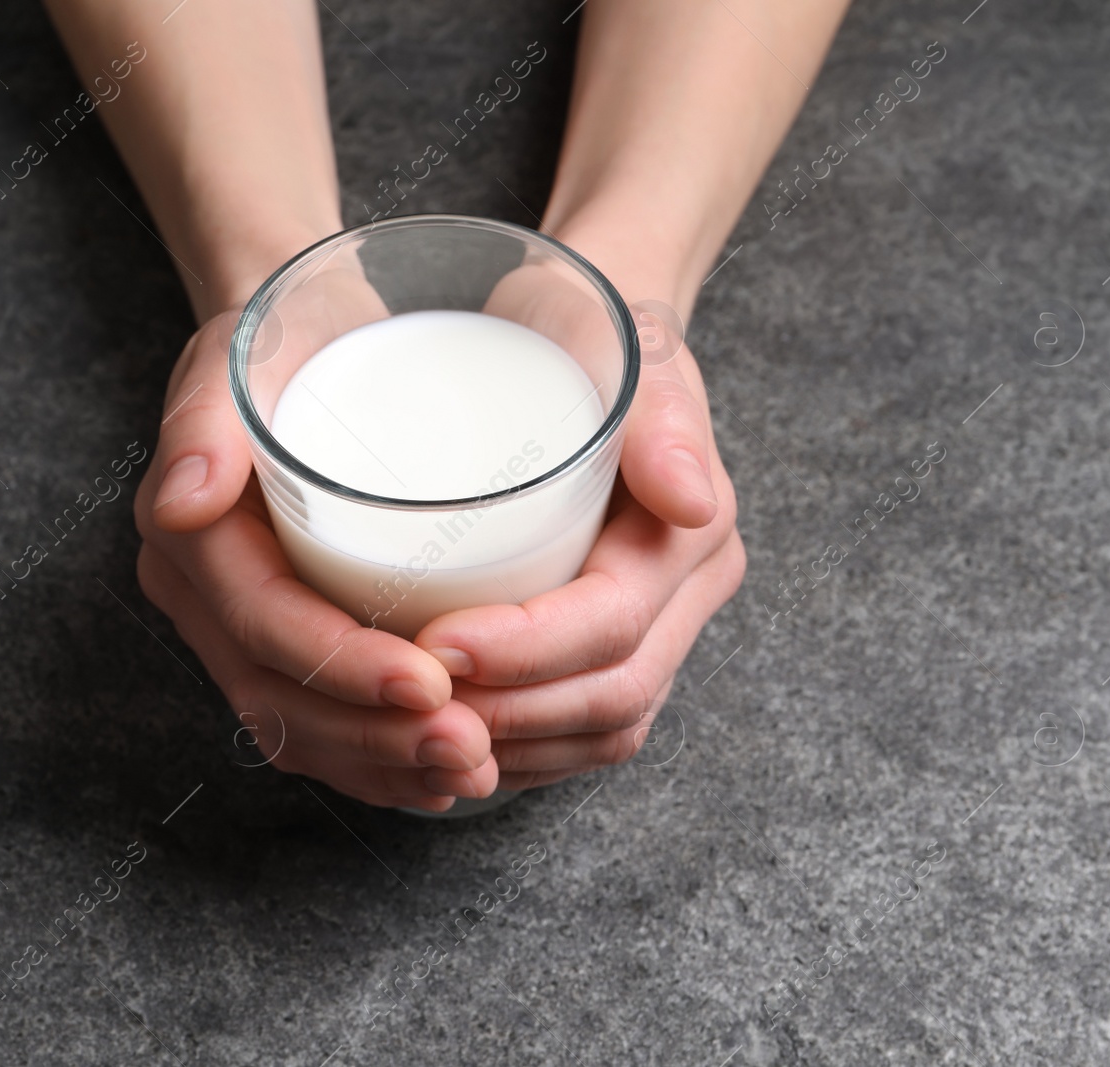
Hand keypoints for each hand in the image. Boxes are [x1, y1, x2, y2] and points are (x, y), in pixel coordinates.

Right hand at [134, 271, 500, 812]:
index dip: (343, 667)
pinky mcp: (286, 644)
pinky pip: (324, 727)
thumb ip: (205, 419)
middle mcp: (204, 598)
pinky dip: (382, 761)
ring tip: (472, 768)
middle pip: (282, 700)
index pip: (263, 626)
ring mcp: (240, 631)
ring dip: (386, 765)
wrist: (308, 342)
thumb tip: (187, 501)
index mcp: (189, 538)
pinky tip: (443, 775)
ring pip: (304, 730)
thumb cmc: (290, 337)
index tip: (432, 682)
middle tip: (470, 748)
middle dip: (375, 738)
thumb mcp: (247, 351)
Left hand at [414, 269, 745, 790]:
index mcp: (695, 535)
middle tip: (414, 701)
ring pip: (601, 733)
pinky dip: (521, 749)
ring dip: (513, 746)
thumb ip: (663, 417)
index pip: (615, 626)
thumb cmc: (591, 336)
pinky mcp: (619, 649)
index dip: (527, 652)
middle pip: (612, 697)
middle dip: (511, 713)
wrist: (582, 340)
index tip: (435, 646)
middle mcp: (687, 596)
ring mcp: (660, 630)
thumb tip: (690, 501)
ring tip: (424, 733)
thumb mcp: (628, 347)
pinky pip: (581, 733)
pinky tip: (455, 742)